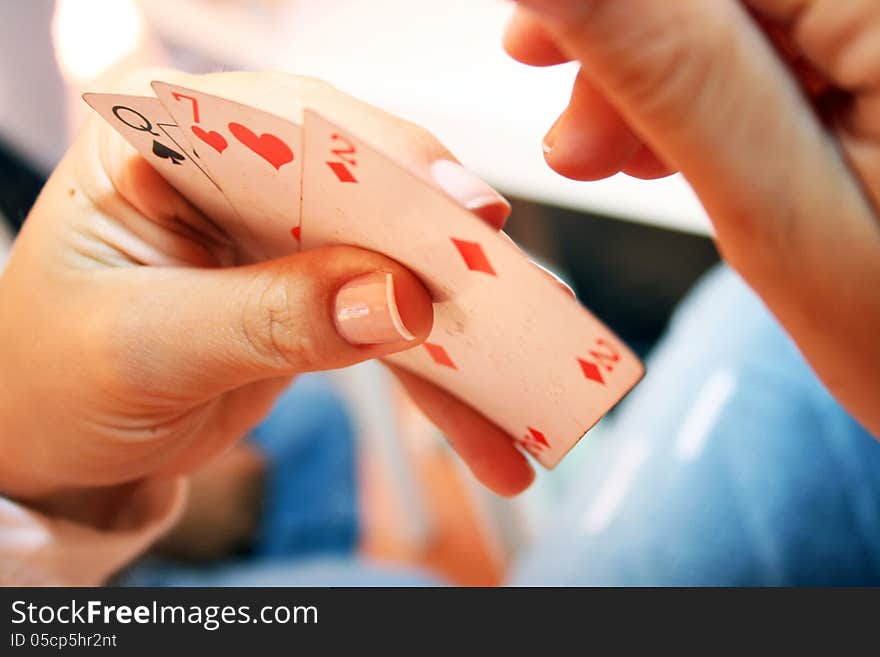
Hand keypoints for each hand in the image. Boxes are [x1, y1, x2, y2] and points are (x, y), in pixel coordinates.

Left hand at [0, 69, 533, 502]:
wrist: (52, 437)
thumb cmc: (54, 375)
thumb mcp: (146, 345)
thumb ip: (270, 317)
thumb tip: (397, 301)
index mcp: (168, 142)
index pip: (295, 125)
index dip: (389, 161)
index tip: (468, 211)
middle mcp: (238, 175)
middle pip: (369, 190)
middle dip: (449, 250)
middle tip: (524, 298)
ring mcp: (283, 237)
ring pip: (397, 264)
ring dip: (463, 330)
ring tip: (532, 382)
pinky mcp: (314, 295)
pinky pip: (391, 330)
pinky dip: (439, 385)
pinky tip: (485, 432)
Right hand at [505, 0, 879, 437]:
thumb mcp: (777, 212)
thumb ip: (666, 68)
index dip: (605, 4)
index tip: (529, 51)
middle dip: (630, 43)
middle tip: (571, 132)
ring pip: (752, 13)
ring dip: (665, 71)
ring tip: (618, 155)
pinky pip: (791, 39)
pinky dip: (719, 87)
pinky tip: (682, 142)